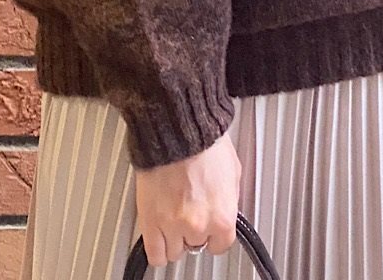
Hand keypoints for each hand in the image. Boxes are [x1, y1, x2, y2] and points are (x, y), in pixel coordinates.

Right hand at [135, 130, 240, 267]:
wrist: (178, 129)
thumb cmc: (204, 142)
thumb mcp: (232, 171)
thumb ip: (228, 198)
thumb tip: (225, 207)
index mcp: (222, 216)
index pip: (221, 244)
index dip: (215, 234)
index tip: (210, 229)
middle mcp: (198, 226)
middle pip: (195, 245)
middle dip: (193, 231)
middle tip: (189, 212)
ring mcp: (172, 225)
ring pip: (174, 252)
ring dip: (174, 238)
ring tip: (173, 220)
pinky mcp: (150, 220)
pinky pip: (154, 254)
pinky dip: (157, 249)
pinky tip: (160, 236)